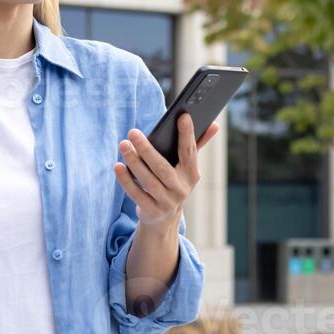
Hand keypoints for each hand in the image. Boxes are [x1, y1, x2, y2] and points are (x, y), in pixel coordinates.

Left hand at [114, 113, 219, 227]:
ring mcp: (167, 202)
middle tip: (133, 132)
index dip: (187, 134)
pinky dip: (126, 180)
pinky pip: (136, 194)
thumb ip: (197, 145)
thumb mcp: (186, 167)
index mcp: (192, 174)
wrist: (164, 217)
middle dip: (147, 149)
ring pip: (148, 180)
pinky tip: (118, 165)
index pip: (189, 152)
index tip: (183, 116)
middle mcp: (181, 189)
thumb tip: (215, 125)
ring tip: (123, 145)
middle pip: (162, 167)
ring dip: (134, 162)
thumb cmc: (174, 181)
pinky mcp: (151, 211)